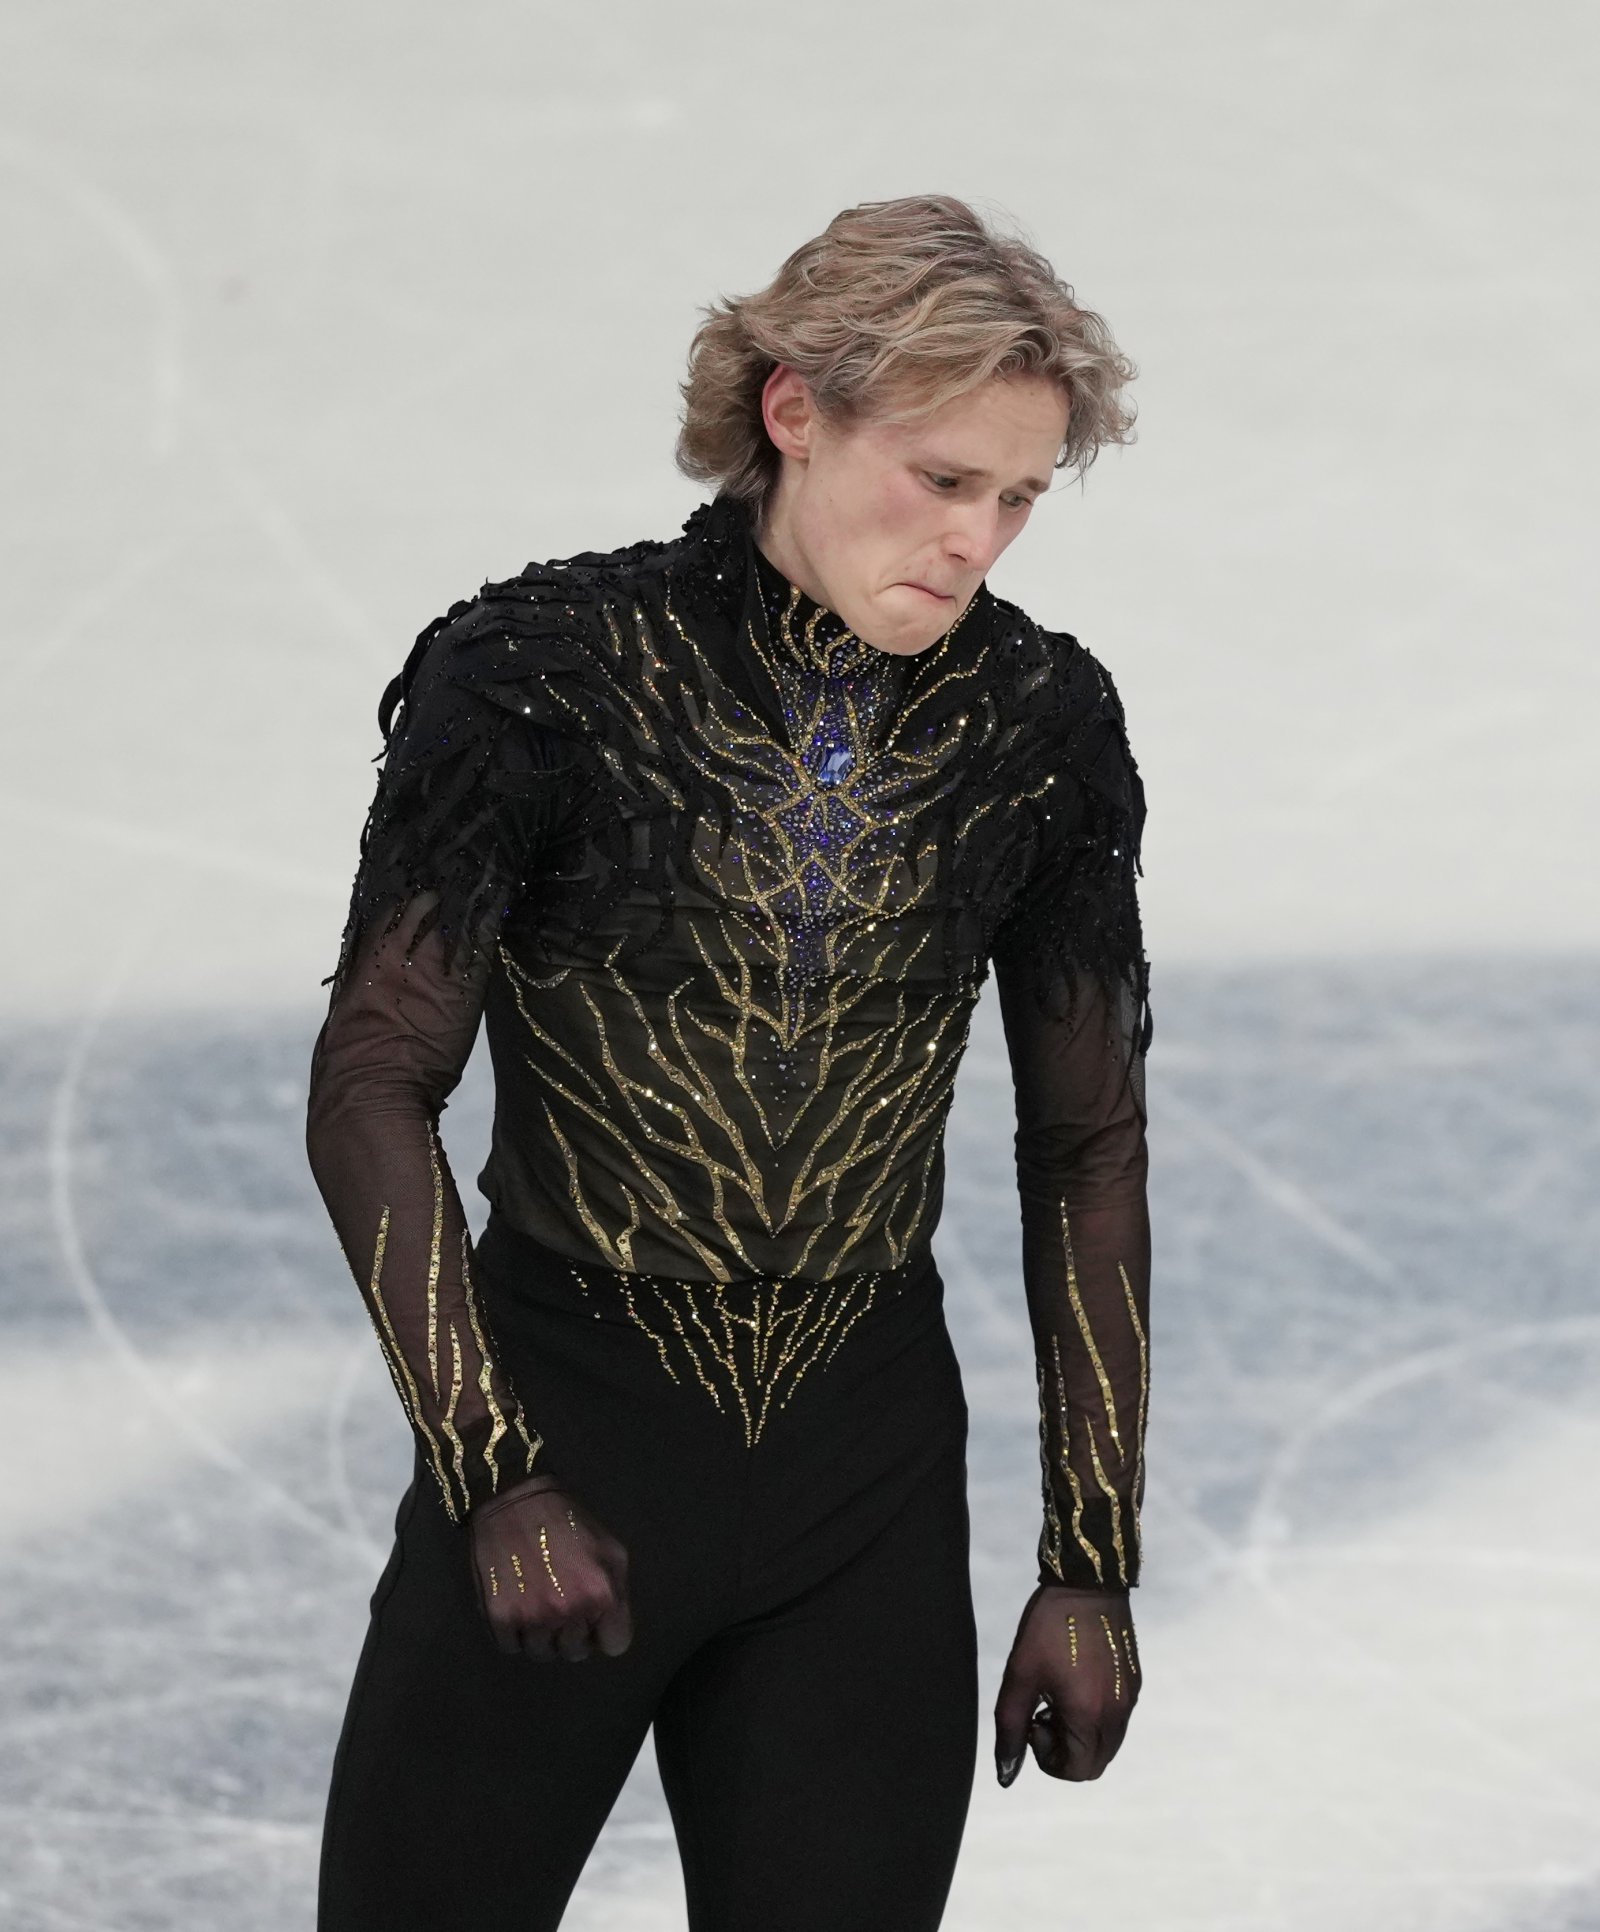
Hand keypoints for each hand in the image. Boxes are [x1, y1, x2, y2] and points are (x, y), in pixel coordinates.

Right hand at [467, 1473, 632, 1661]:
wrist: (513, 1501)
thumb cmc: (567, 1523)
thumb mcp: (610, 1549)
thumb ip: (619, 1593)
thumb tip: (608, 1629)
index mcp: (601, 1594)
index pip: (615, 1645)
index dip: (605, 1630)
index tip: (594, 1616)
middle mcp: (568, 1612)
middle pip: (576, 1652)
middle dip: (574, 1631)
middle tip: (562, 1601)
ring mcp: (532, 1618)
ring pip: (543, 1653)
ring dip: (543, 1635)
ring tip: (538, 1602)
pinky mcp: (499, 1618)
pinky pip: (512, 1647)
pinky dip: (515, 1633)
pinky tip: (517, 1604)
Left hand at [994, 1583, 1140, 1784]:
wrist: (1087, 1582)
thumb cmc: (1048, 1627)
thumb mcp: (1020, 1676)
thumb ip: (1011, 1728)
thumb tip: (1006, 1774)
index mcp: (1089, 1715)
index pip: (1075, 1771)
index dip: (1047, 1759)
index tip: (1033, 1722)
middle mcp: (1118, 1714)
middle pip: (1093, 1764)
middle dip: (1065, 1752)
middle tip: (1044, 1714)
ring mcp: (1130, 1698)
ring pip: (1107, 1744)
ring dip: (1081, 1736)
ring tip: (1058, 1697)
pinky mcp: (1135, 1682)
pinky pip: (1117, 1720)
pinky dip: (1096, 1718)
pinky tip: (1076, 1683)